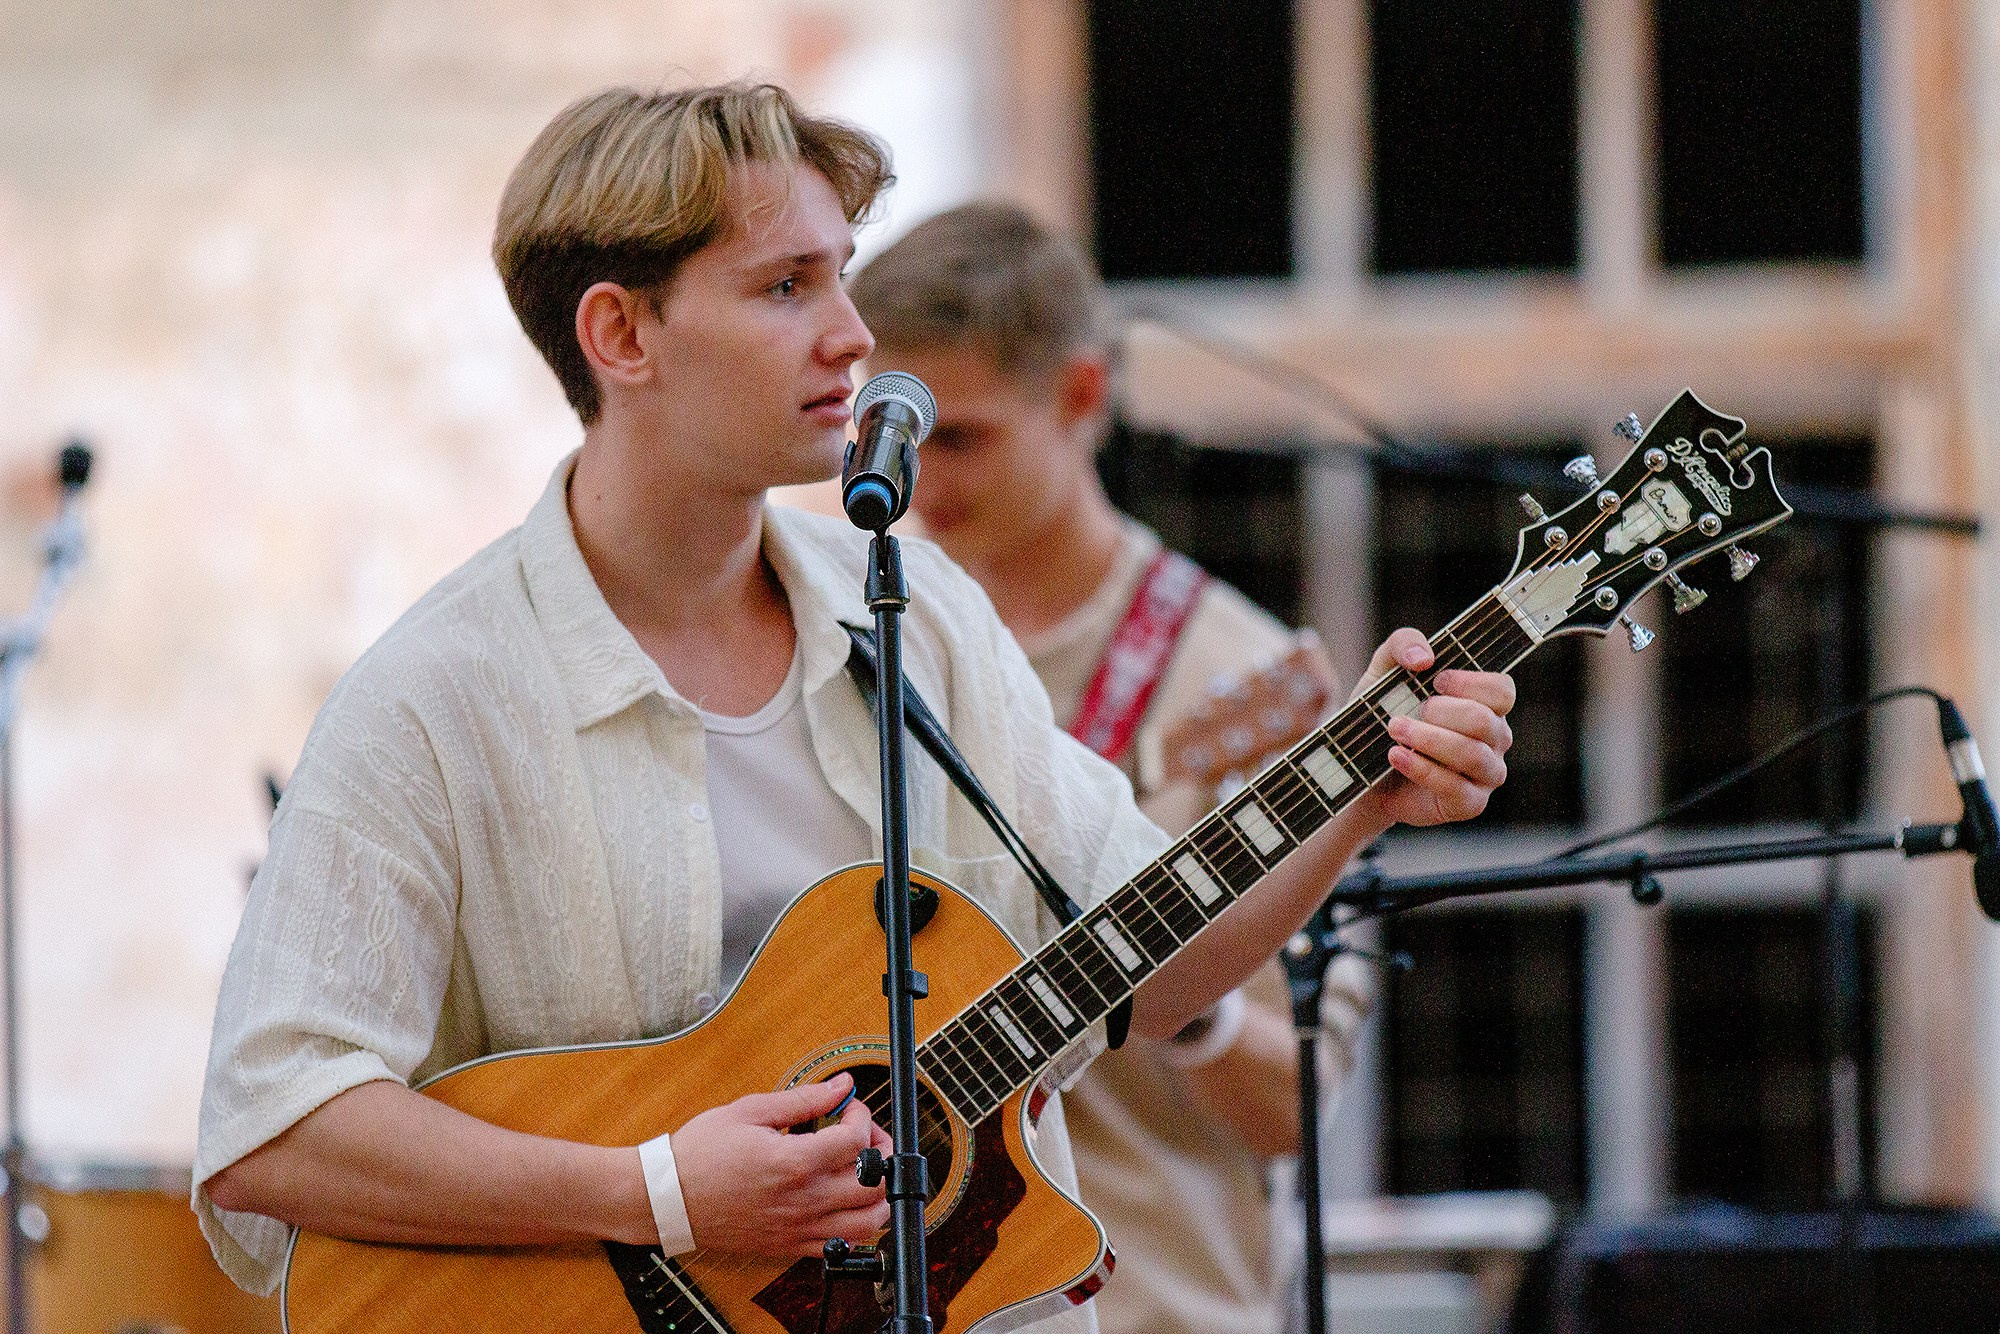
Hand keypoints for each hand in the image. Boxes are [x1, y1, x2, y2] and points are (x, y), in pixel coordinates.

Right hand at [672, 1072, 892, 1257]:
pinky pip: (841, 1246)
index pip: (857, 1140)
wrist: (668, 1199)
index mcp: (794, 1163)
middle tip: (866, 1137)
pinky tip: (845, 1202)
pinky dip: (856, 1225)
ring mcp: (799, 1228)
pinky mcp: (790, 1246)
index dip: (861, 1115)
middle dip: (881, 1152)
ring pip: (869, 1222)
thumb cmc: (700, 1155)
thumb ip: (803, 1099)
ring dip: (879, 1194)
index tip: (849, 1107)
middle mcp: (804, 1200)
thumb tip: (841, 1085)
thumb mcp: (750, 1111)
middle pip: (876, 1183)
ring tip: (866, 1172)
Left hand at [1352, 628, 1513, 828]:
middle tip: (1403, 713)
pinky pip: (1456, 788)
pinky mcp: (1470, 803)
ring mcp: (1486, 773)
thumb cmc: (1383, 713)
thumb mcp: (1384, 670)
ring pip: (1473, 755)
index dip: (1471, 683)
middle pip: (1485, 721)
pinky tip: (1396, 756)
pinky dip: (1422, 770)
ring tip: (1394, 730)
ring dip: (1429, 740)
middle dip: (1441, 713)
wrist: (1360, 767)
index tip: (1436, 681)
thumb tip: (1424, 656)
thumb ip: (1403, 644)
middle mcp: (1494, 738)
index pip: (1502, 690)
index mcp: (1486, 704)